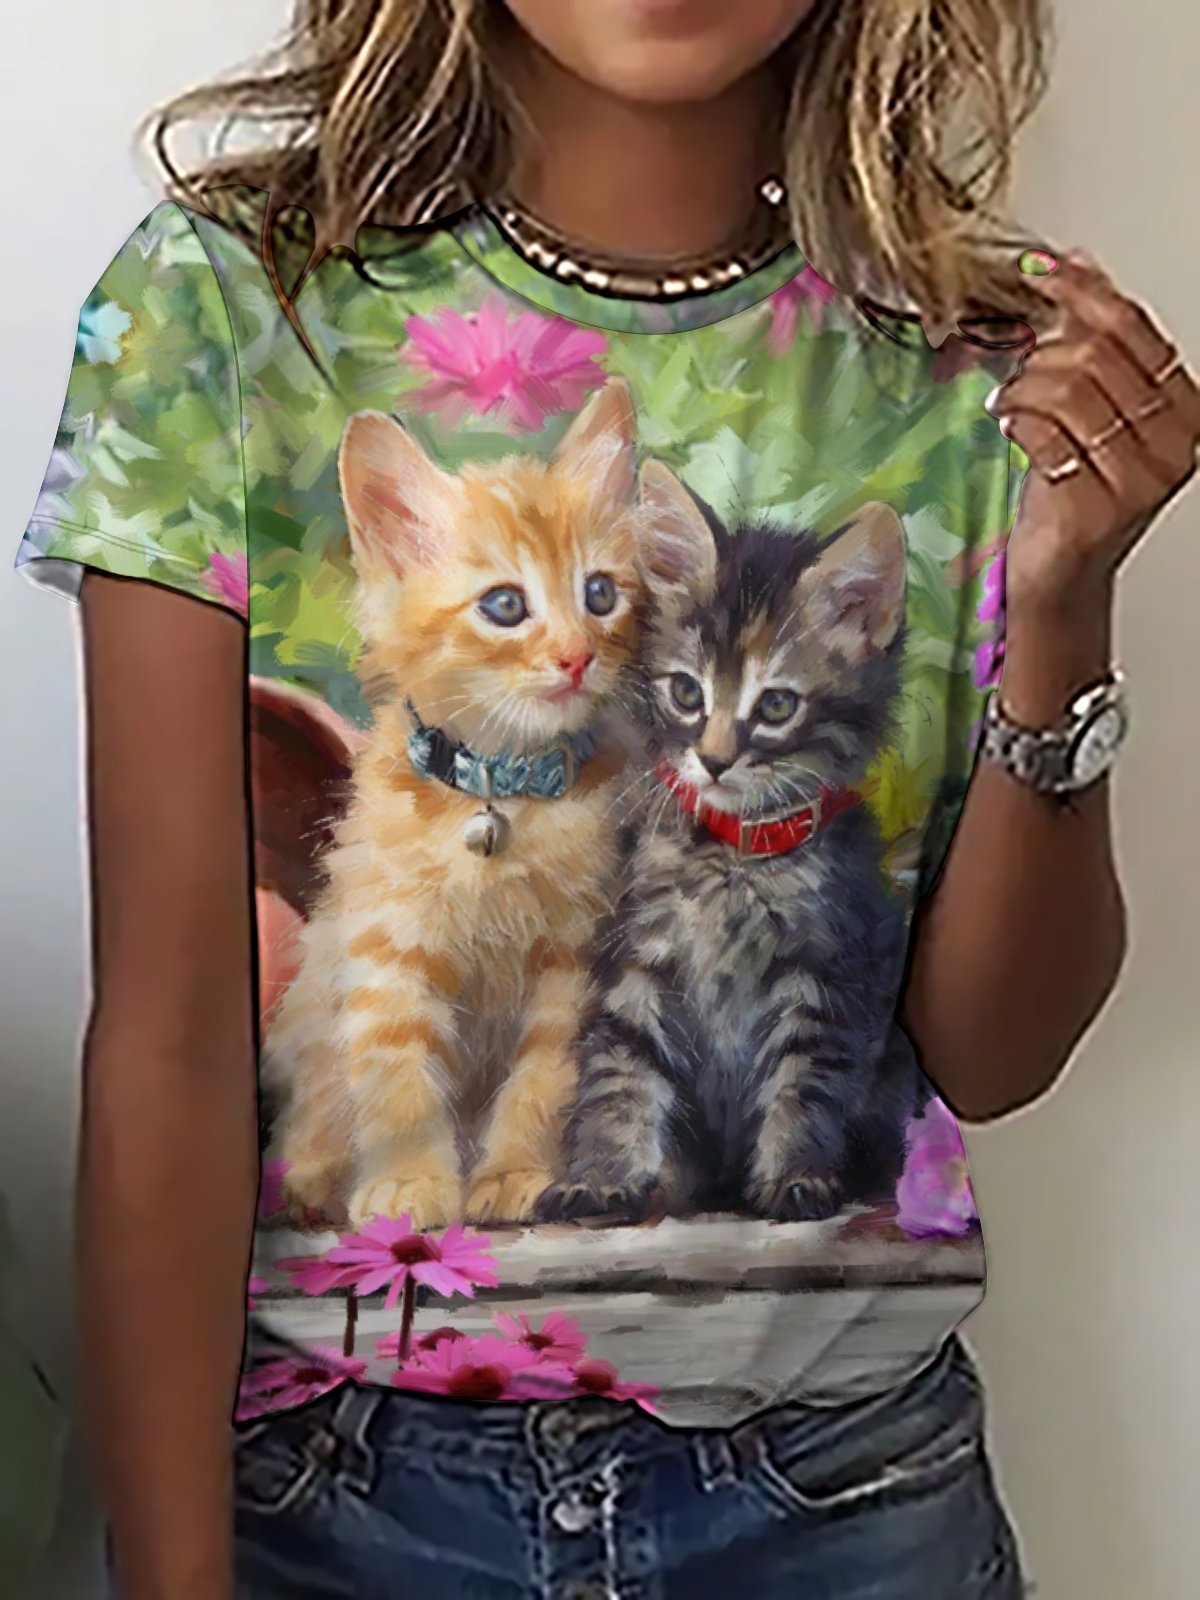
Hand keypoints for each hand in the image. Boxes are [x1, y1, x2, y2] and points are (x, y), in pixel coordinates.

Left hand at [986, 251, 1199, 622]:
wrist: (1060, 570)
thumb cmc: (1074, 489)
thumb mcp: (1093, 410)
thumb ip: (1095, 343)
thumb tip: (1078, 264)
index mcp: (1184, 408)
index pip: (1133, 328)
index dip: (1082, 292)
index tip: (1041, 272)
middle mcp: (1173, 443)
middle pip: (1096, 356)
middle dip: (1043, 355)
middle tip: (1020, 376)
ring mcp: (1138, 478)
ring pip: (1068, 390)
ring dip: (1024, 388)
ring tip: (1009, 403)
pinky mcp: (1095, 506)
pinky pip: (1045, 434)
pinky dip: (1016, 420)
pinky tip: (1008, 425)